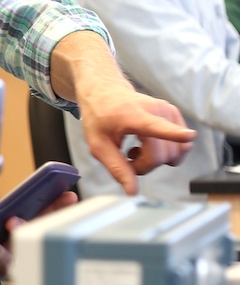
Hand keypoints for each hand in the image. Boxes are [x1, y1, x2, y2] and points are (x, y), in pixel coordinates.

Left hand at [78, 90, 192, 193]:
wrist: (105, 93)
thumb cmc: (99, 117)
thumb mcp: (97, 145)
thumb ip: (116, 168)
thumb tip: (132, 191)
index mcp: (133, 116)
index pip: (155, 127)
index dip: (174, 134)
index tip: (188, 136)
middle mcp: (156, 110)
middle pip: (164, 154)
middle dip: (146, 165)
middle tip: (127, 158)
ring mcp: (169, 111)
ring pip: (176, 152)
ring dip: (157, 160)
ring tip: (137, 149)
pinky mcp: (175, 115)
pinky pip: (181, 146)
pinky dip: (165, 152)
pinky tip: (147, 145)